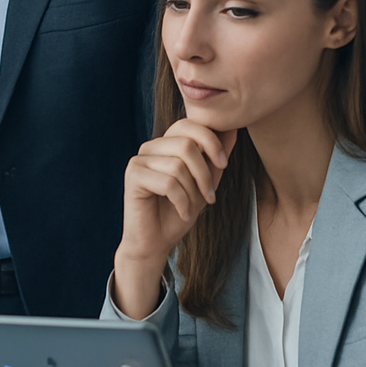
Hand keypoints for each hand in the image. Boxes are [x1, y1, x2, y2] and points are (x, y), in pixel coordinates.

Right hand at [113, 120, 235, 317]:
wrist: (156, 241)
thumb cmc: (180, 211)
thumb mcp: (205, 182)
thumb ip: (215, 157)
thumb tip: (233, 129)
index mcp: (165, 144)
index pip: (189, 125)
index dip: (211, 141)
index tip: (223, 165)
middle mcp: (150, 148)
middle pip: (185, 144)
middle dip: (205, 172)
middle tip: (209, 196)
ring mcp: (138, 161)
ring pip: (177, 165)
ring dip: (193, 191)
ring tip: (193, 207)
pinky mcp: (133, 177)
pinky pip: (167, 183)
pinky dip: (182, 202)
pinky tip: (183, 212)